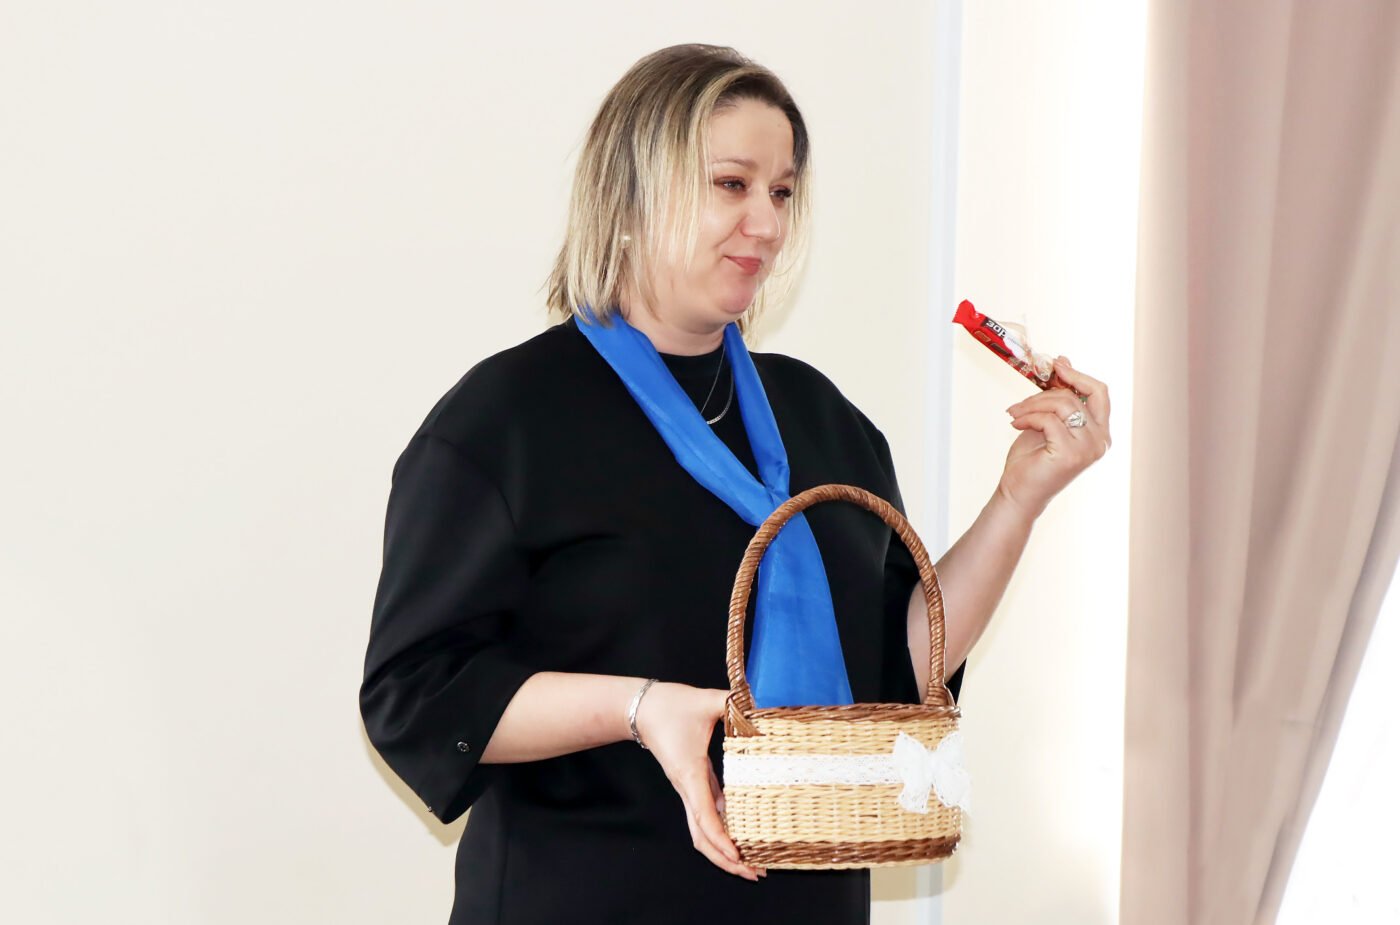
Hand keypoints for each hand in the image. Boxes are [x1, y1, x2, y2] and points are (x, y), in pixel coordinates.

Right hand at [633, 682, 765, 880]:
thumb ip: (733, 701)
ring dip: (723, 850)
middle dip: (726, 860)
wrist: (640, 708)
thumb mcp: (706, 700)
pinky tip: (740, 834)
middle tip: (755, 873)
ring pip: (702, 831)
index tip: (739, 856)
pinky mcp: (691, 783)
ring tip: (749, 863)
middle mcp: (687, 788)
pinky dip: (721, 831)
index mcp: (690, 774)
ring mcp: (688, 789)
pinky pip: (705, 815)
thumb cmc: (670, 706)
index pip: (705, 816)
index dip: (721, 839)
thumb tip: (761, 704)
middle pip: (702, 837)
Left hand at [998, 356, 1111, 519]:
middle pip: (1077, 396)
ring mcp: (1088, 448)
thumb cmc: (1033, 460)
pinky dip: (1028, 417)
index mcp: (1099, 432)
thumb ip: (1059, 396)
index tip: (1056, 365)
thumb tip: (1064, 361)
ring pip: (1063, 404)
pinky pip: (1048, 419)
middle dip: (1046, 392)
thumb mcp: (1047, 420)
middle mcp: (1100, 441)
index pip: (1100, 392)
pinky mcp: (1071, 454)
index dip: (1078, 375)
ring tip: (1014, 414)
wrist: (1019, 492)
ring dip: (1032, 405)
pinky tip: (1015, 424)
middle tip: (1021, 402)